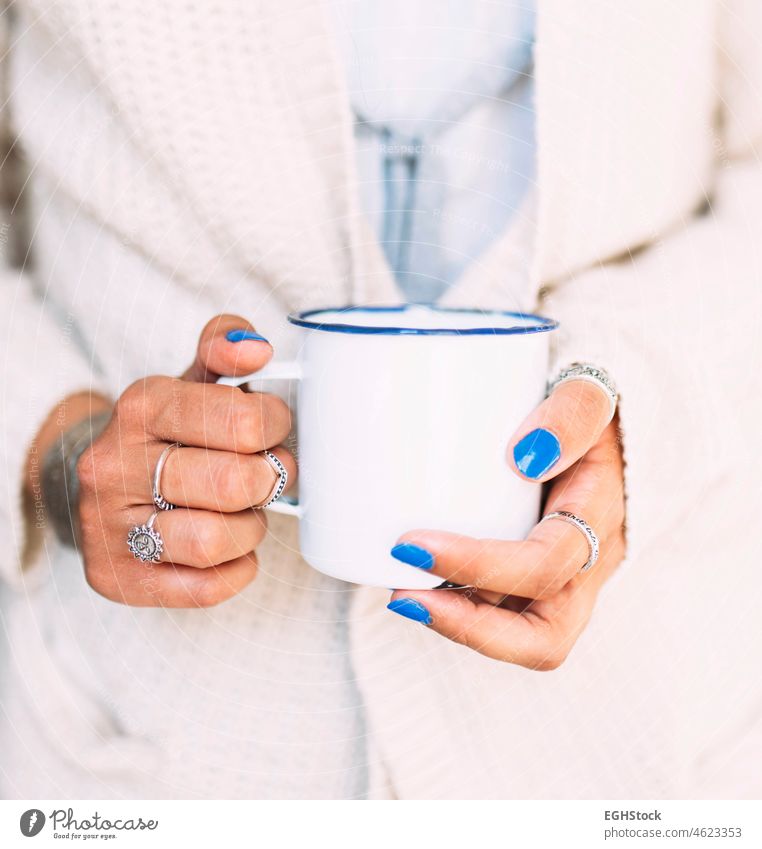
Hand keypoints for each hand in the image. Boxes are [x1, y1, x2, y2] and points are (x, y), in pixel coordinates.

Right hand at [73, 315, 294, 606]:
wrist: (97, 483)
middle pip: (234, 484)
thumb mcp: (192, 381)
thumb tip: (256, 349)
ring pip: (216, 541)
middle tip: (265, 475)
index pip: (243, 421)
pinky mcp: (115, 577)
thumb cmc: (167, 433)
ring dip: (249, 529)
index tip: (272, 430)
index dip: (276, 428)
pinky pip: (204, 589)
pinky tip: (230, 550)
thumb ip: (225, 347)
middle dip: (267, 481)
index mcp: (142, 406)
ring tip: (242, 514)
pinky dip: (236, 571)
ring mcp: (107, 525)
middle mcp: (114, 464)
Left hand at [387, 380, 625, 668]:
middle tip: (403, 598)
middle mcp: (587, 565)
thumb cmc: (587, 410)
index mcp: (601, 520)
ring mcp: (563, 580)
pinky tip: (415, 580)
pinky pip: (502, 612)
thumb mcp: (592, 393)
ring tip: (400, 595)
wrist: (598, 425)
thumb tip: (526, 455)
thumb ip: (573, 413)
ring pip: (519, 634)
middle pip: (544, 637)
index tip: (412, 543)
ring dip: (456, 623)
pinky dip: (458, 607)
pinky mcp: (533, 579)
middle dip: (468, 627)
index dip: (480, 566)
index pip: (546, 565)